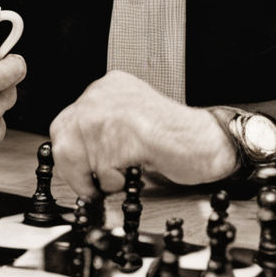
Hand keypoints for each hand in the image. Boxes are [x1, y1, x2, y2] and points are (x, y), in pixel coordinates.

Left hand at [49, 70, 235, 194]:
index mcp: (106, 88)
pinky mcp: (131, 131)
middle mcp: (106, 93)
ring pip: (82, 155)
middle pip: (65, 139)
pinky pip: (104, 166)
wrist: (212, 143)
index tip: (77, 176)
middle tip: (92, 188)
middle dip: (75, 171)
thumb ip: (98, 132)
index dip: (67, 156)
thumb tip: (68, 158)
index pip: (63, 123)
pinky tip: (131, 174)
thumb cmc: (174, 140)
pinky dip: (114, 180)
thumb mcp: (126, 124)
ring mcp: (117, 110)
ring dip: (99, 177)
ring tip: (120, 177)